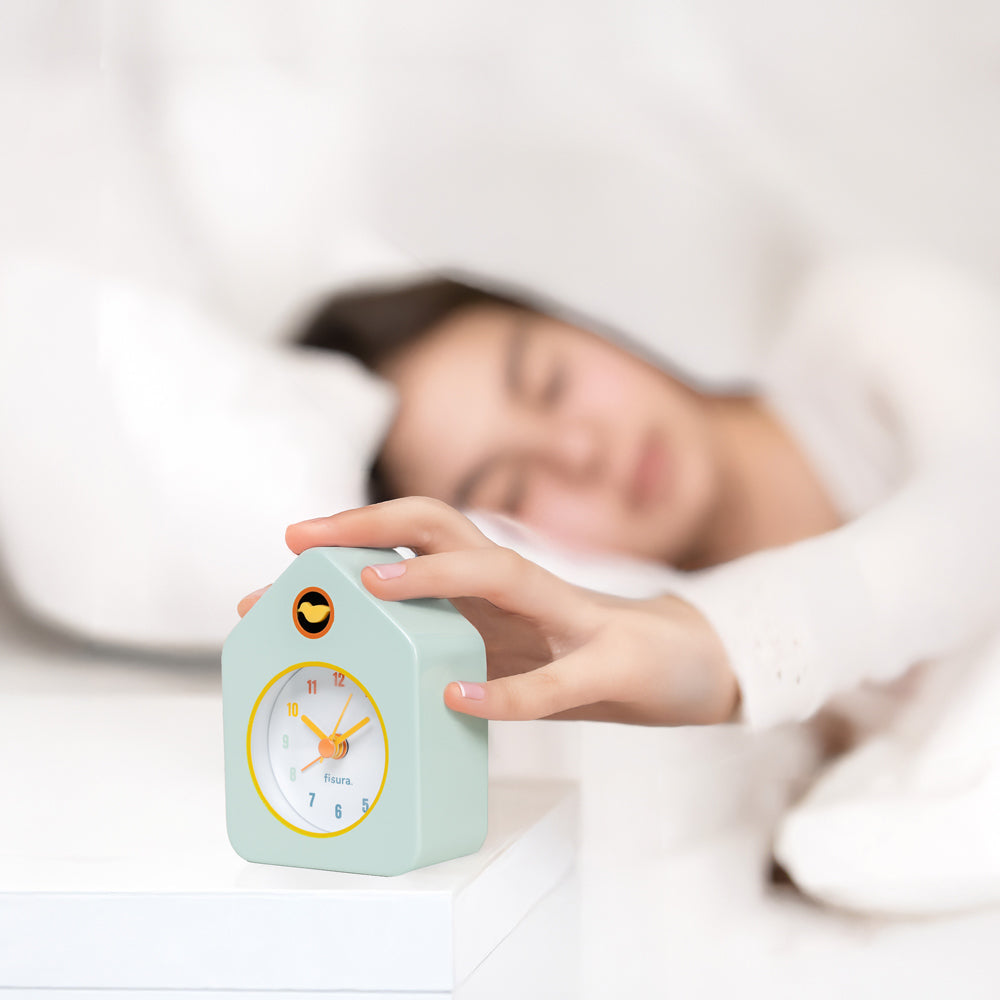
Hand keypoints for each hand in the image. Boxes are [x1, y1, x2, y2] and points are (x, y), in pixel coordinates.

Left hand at [238, 497, 738, 724]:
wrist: (692, 665)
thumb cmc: (589, 655)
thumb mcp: (511, 649)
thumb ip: (458, 646)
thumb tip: (379, 667)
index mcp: (492, 585)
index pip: (414, 542)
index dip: (350, 539)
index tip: (281, 561)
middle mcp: (521, 586)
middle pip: (440, 527)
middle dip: (367, 526)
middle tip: (298, 541)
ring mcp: (567, 617)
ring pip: (496, 575)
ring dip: (430, 578)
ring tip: (368, 589)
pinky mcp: (610, 663)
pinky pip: (556, 679)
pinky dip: (508, 693)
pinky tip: (459, 701)